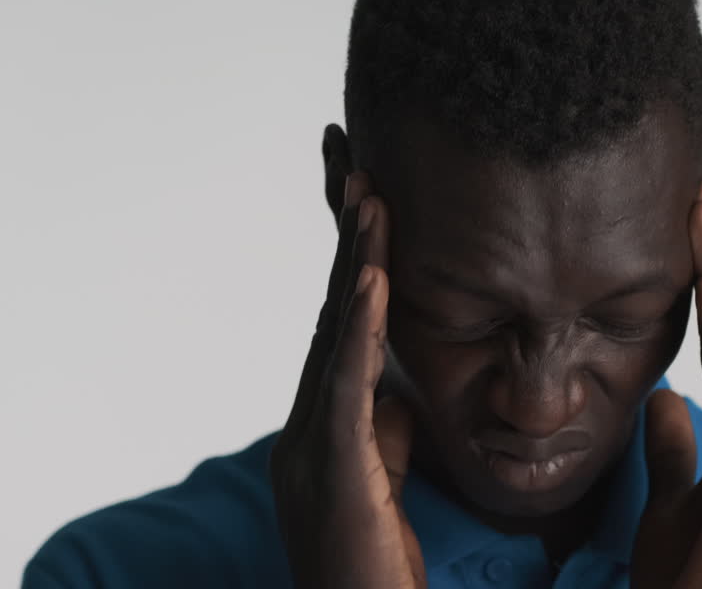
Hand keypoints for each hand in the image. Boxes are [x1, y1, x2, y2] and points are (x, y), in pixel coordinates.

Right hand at [268, 171, 424, 588]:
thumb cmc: (376, 570)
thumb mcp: (384, 485)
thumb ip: (383, 433)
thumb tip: (393, 390)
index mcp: (325, 423)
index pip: (342, 321)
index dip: (352, 253)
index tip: (362, 187)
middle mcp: (308, 423)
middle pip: (332, 308)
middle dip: (343, 231)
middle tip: (349, 153)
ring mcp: (311, 446)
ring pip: (335, 334)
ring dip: (353, 258)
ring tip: (368, 193)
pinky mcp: (330, 472)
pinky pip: (346, 386)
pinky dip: (358, 325)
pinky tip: (372, 274)